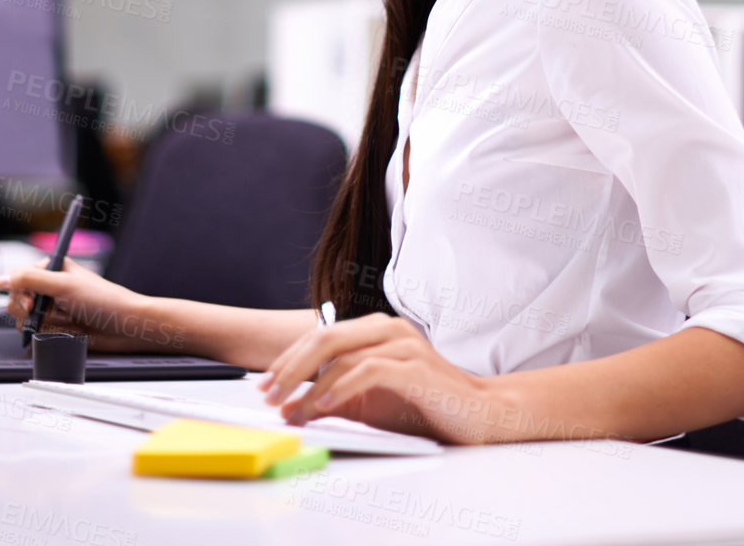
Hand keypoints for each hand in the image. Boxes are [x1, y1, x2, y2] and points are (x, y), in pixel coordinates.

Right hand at [0, 261, 183, 352]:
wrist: (125, 326)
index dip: (19, 292)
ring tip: (63, 323)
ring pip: (24, 320)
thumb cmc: (104, 300)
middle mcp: (50, 287)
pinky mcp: (56, 327)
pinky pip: (35, 334)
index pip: (17, 277)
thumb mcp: (64, 285)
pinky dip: (44, 336)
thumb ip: (29, 280)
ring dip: (39, 325)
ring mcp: (52, 308)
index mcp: (53, 268)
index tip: (29, 303)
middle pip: (16, 300)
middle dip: (28, 311)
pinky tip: (61, 333)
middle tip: (43, 315)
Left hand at [256, 313, 508, 444]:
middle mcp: (389, 329)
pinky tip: (322, 407)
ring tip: (291, 410)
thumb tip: (293, 406)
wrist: (481, 413)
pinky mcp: (415, 367)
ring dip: (309, 386)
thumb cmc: (426, 406)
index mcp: (377, 331)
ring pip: (342, 354)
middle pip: (325, 338)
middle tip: (266, 394)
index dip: (287, 360)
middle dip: (289, 367)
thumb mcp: (372, 402)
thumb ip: (337, 397)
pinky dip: (339, 389)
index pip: (321, 335)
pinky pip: (368, 371)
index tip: (262, 385)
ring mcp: (404, 344)